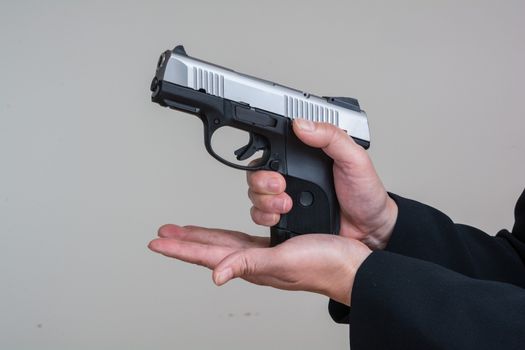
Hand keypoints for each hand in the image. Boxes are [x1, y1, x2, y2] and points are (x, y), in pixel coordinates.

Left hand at [148, 224, 370, 305]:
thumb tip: (215, 275)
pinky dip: (228, 234)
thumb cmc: (325, 266)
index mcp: (251, 264)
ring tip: (185, 231)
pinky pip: (244, 238)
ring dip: (202, 236)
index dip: (180, 248)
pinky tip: (228, 234)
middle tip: (164, 233)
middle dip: (185, 240)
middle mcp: (254, 260)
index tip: (157, 241)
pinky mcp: (278, 245)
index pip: (206, 255)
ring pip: (224, 242)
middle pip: (210, 248)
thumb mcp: (284, 262)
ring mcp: (265, 253)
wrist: (353, 265)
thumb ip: (249, 264)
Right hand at [247, 119, 397, 249]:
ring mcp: (287, 197)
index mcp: (306, 156)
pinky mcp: (286, 218)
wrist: (371, 228)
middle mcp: (292, 175)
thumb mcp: (354, 158)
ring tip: (285, 204)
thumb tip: (302, 124)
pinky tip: (278, 215)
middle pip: (257, 172)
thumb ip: (331, 137)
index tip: (272, 160)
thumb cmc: (366, 193)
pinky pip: (260, 215)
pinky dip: (263, 215)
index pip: (273, 148)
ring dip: (263, 198)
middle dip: (261, 180)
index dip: (265, 152)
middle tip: (279, 185)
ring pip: (255, 193)